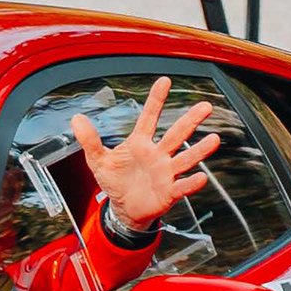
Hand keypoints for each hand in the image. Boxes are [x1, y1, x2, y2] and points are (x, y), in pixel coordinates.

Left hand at [70, 77, 219, 232]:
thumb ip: (89, 140)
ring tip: (214, 139)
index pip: (149, 118)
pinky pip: (182, 186)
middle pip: (176, 134)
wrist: (124, 209)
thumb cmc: (115, 181)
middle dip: (190, 120)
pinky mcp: (169, 192)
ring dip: (200, 150)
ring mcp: (166, 172)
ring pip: (185, 158)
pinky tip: (201, 177)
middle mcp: (158, 155)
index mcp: (140, 143)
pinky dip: (191, 183)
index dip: (156, 100)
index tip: (164, 81)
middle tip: (205, 106)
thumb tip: (76, 118)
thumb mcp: (98, 160)